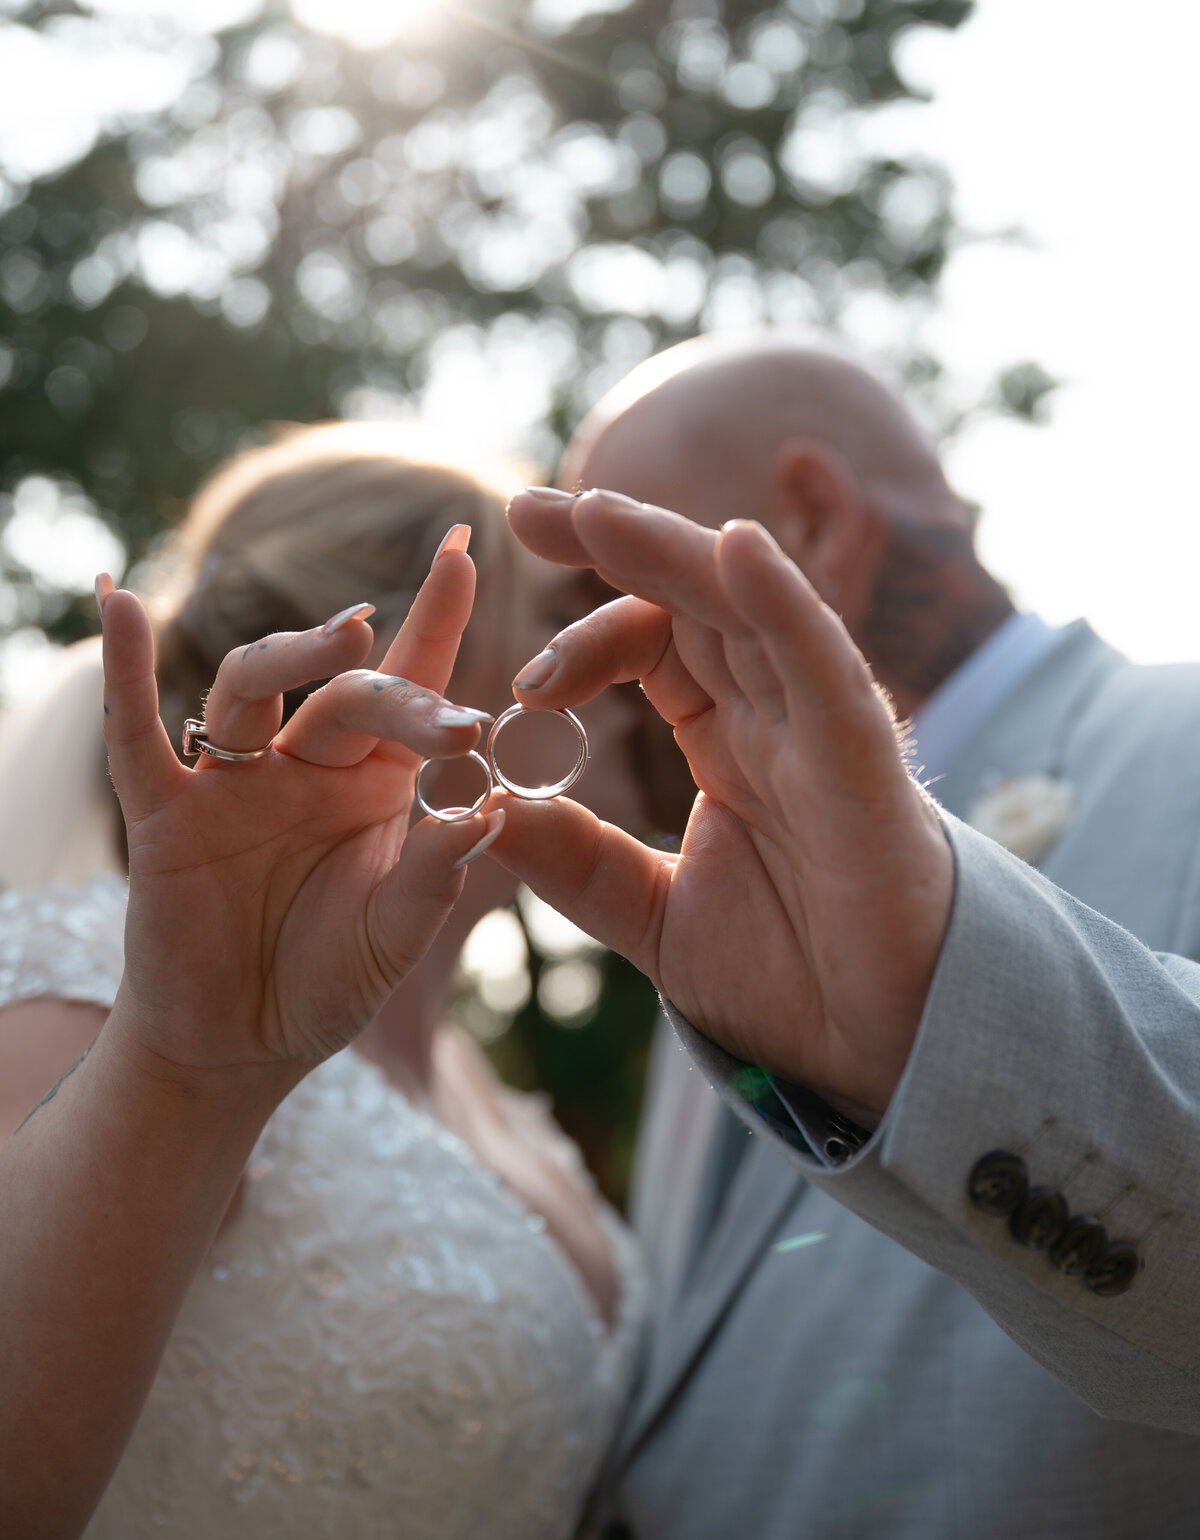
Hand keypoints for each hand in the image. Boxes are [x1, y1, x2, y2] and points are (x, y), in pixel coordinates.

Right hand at [97, 528, 501, 1091]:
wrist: (242, 1047)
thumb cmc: (328, 979)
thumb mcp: (394, 936)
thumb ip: (435, 875)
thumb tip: (489, 808)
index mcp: (375, 780)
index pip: (410, 682)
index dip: (436, 617)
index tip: (466, 547)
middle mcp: (307, 763)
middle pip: (345, 692)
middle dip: (398, 693)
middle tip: (453, 721)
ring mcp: (233, 781)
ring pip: (251, 686)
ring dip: (294, 653)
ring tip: (349, 631)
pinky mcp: (165, 815)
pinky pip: (136, 735)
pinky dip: (124, 672)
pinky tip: (120, 605)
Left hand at [497, 488, 953, 1123]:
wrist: (877, 1053)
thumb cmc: (788, 978)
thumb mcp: (650, 916)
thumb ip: (575, 861)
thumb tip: (485, 805)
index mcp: (730, 742)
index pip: (653, 647)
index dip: (584, 638)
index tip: (517, 680)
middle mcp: (775, 715)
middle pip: (692, 599)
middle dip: (613, 545)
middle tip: (527, 506)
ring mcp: (819, 727)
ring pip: (748, 606)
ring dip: (673, 551)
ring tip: (593, 508)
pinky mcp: (864, 758)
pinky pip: (823, 662)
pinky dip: (783, 602)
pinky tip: (736, 550)